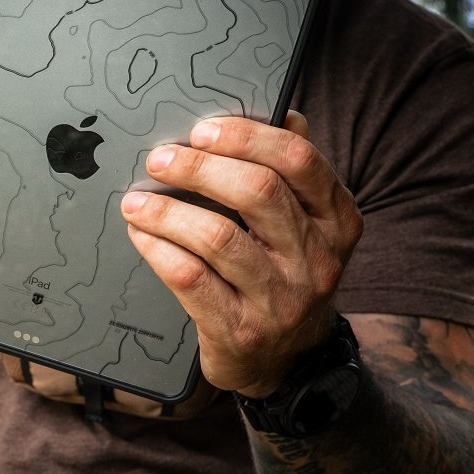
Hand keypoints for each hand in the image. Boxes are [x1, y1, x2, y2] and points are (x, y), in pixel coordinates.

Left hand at [120, 110, 360, 397]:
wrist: (289, 359)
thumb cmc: (285, 274)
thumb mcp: (304, 225)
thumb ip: (292, 173)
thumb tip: (283, 113)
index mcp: (336, 220)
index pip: (299, 161)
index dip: (247, 137)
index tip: (202, 130)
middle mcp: (316, 259)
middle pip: (258, 192)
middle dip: (199, 168)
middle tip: (160, 159)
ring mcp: (281, 299)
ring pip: (219, 238)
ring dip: (168, 212)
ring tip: (137, 201)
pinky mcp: (242, 330)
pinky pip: (191, 280)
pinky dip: (159, 250)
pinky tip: (142, 236)